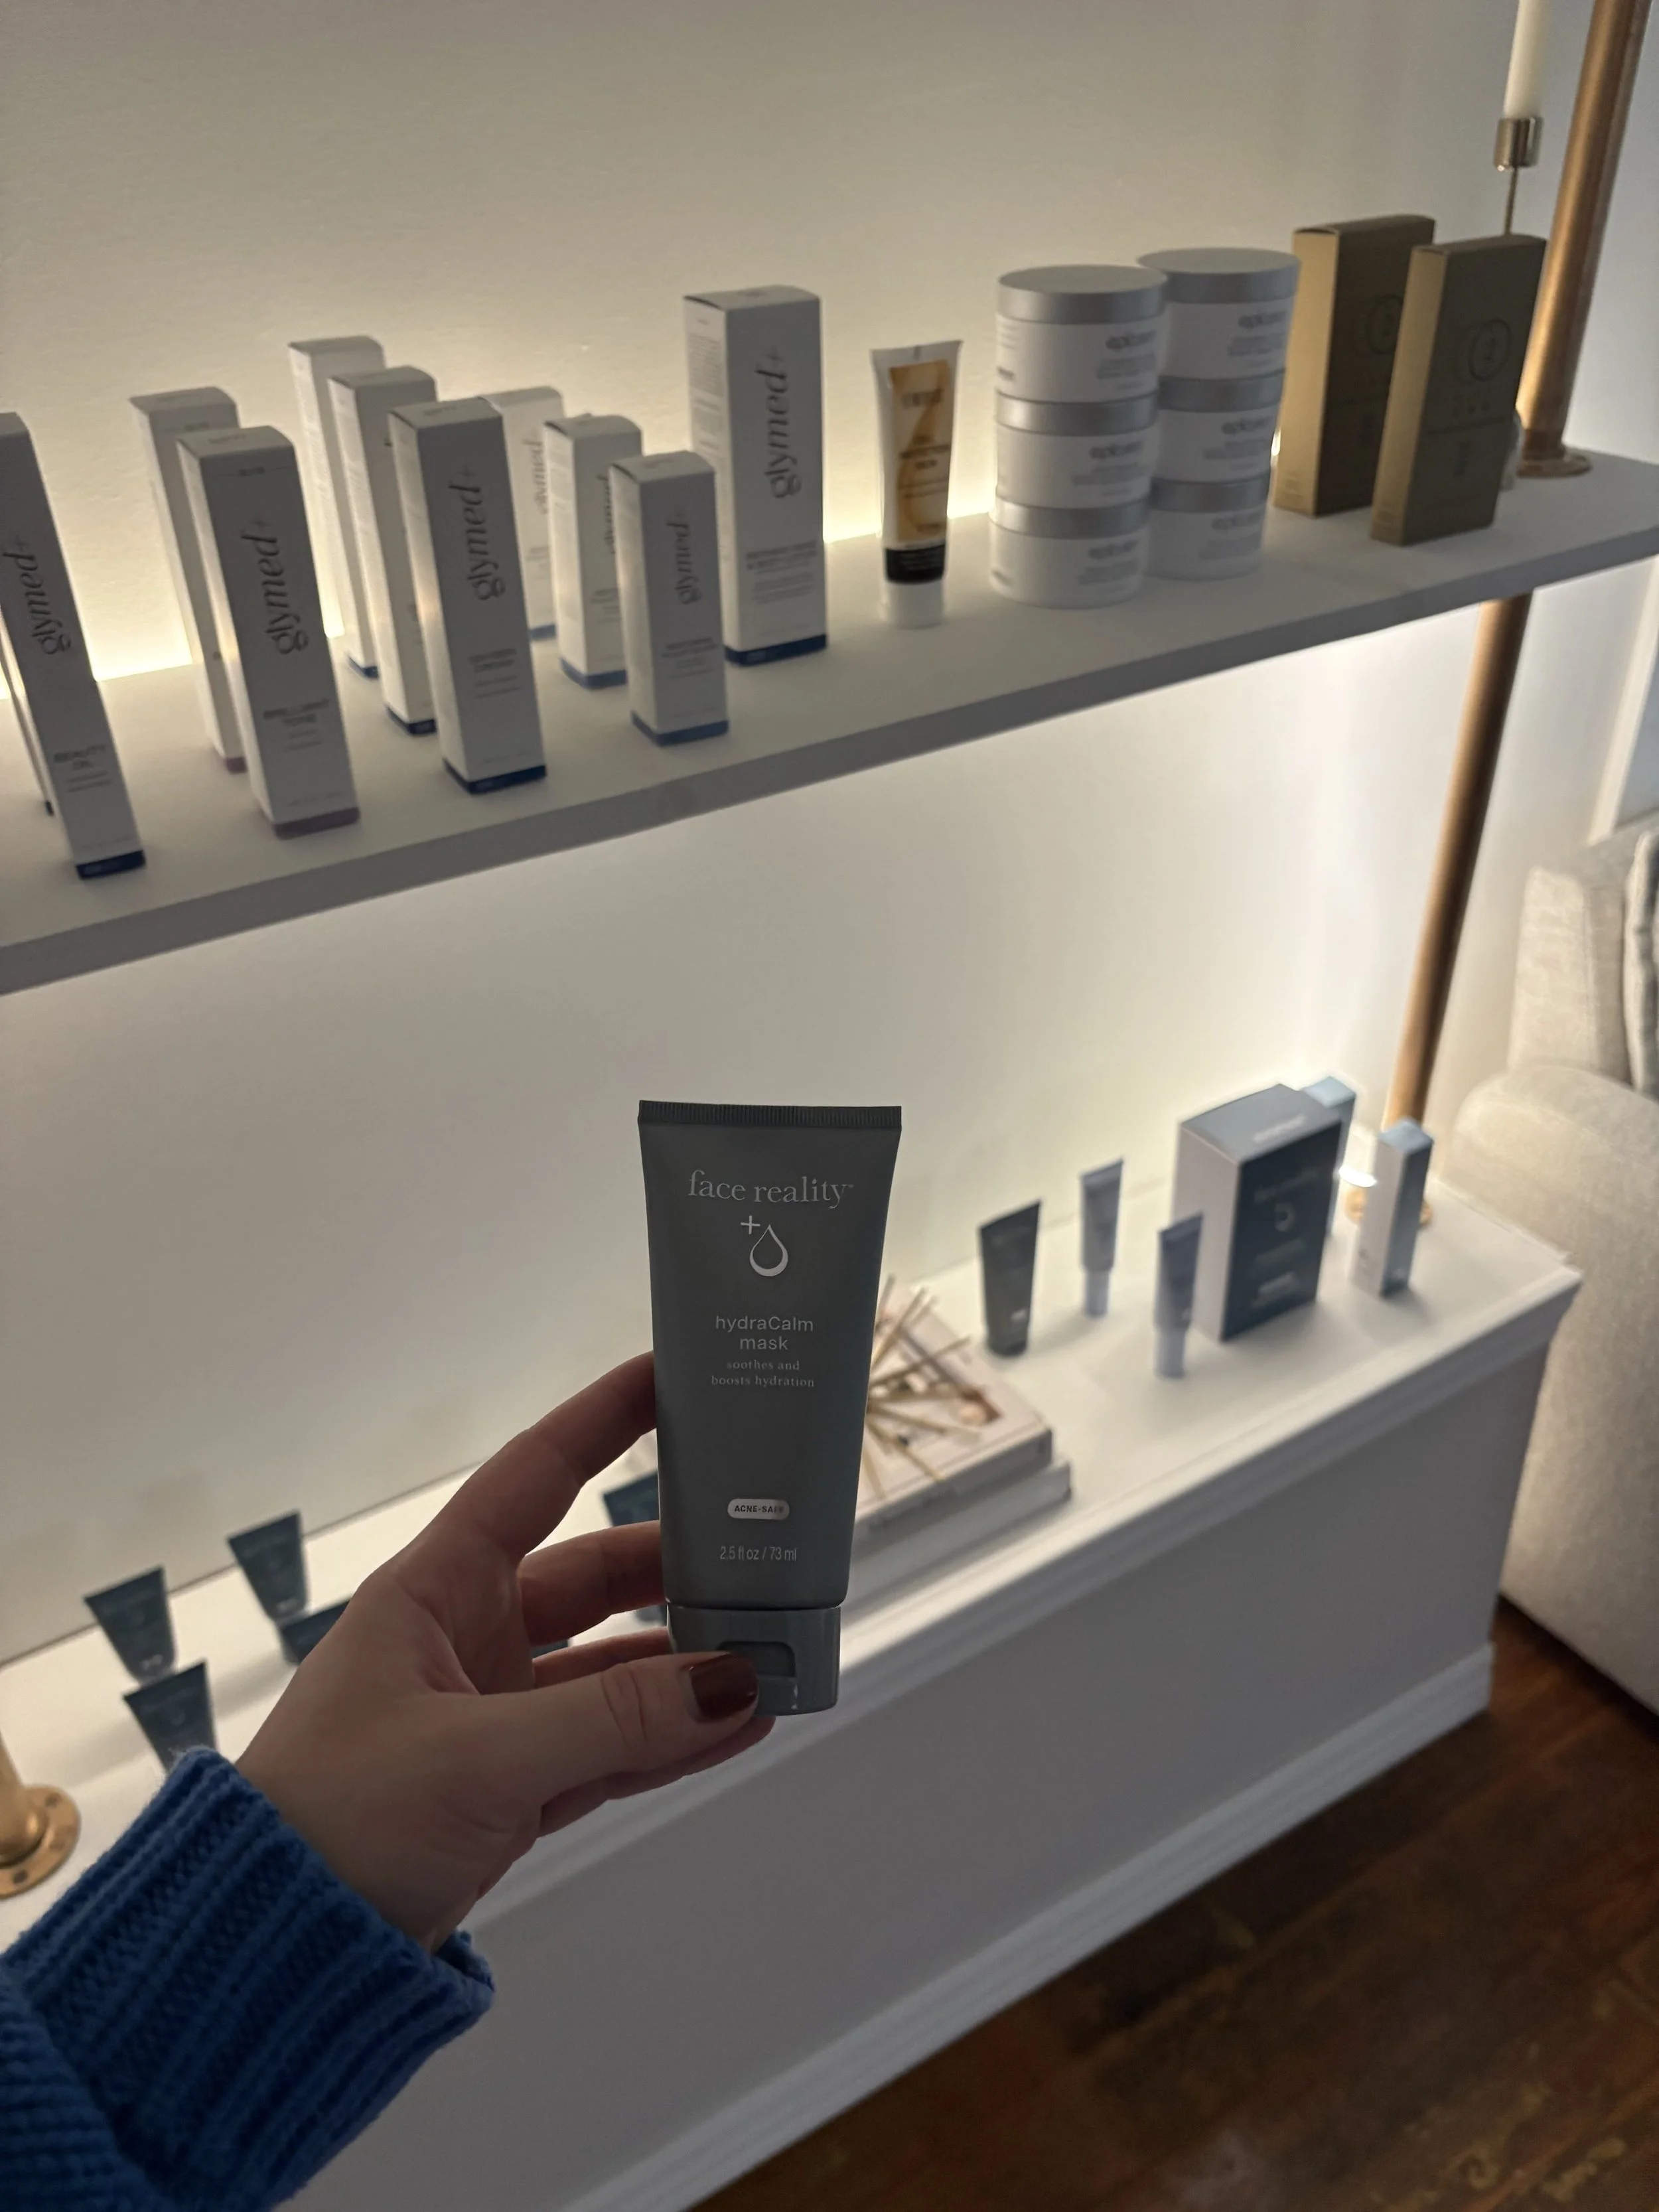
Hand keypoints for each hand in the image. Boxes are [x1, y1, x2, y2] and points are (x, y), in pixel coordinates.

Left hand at [238, 1353, 769, 1949]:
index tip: (669, 1375)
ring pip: (610, 1670)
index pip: (533, 1478)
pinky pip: (608, 1745)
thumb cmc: (338, 1824)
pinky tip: (736, 1726)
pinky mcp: (509, 1790)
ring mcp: (490, 1717)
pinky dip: (669, 1737)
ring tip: (772, 1653)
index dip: (600, 1421)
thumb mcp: (479, 1759)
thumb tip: (737, 1681)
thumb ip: (614, 1720)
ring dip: (686, 1666)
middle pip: (590, 1577)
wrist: (267, 1956)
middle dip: (674, 1568)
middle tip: (761, 1553)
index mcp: (432, 1592)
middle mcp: (464, 1639)